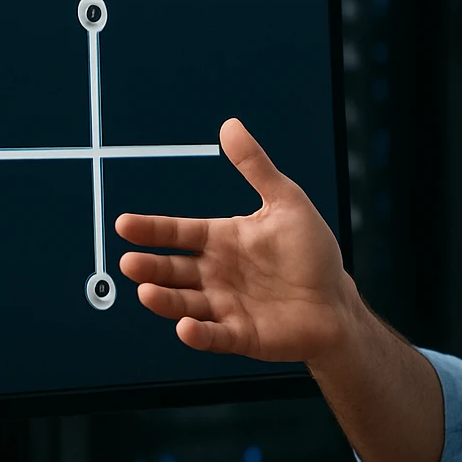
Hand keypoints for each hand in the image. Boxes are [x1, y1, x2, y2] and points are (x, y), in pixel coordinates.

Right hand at [115, 118, 354, 361]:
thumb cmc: (311, 252)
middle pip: (174, 270)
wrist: (337, 302)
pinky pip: (214, 336)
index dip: (152, 229)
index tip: (124, 224)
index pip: (180, 233)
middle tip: (130, 262)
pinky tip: (185, 327)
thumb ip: (256, 167)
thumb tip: (230, 125)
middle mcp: (216, 274)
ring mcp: (225, 307)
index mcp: (223, 241)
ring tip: (147, 292)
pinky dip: (198, 334)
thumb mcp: (286, 202)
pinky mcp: (240, 335)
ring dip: (165, 300)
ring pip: (185, 303)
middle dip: (151, 267)